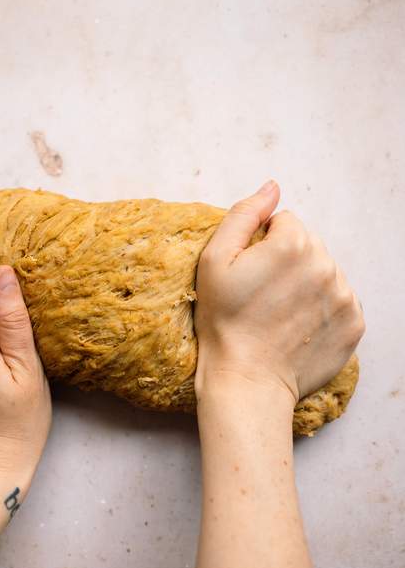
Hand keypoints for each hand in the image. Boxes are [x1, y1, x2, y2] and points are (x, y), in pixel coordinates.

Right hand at [195, 180, 364, 403]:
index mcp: (293, 244)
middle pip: (307, 246)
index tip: (248, 273)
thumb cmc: (223, 321)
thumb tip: (272, 187)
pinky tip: (296, 326)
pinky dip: (321, 310)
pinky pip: (339, 302)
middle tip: (260, 296)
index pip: (283, 223)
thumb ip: (243, 215)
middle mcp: (326, 264)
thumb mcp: (213, 261)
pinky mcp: (354, 322)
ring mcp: (344, 295)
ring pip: (324, 272)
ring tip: (278, 313)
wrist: (247, 380)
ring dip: (305, 285)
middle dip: (286, 262)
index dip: (260, 245)